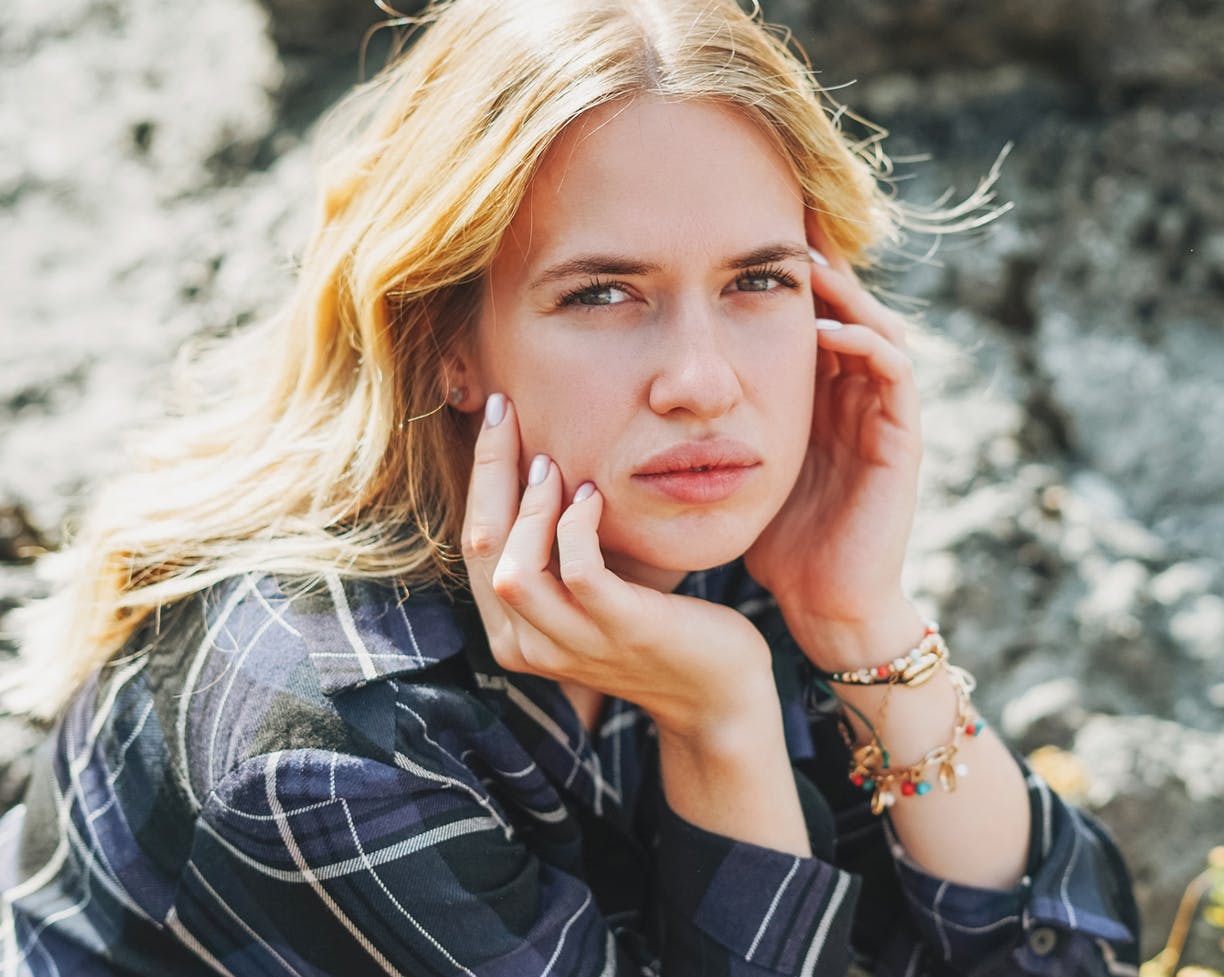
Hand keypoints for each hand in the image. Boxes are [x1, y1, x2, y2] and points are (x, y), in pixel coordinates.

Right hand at [460, 394, 774, 741]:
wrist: (715, 694)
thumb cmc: (653, 627)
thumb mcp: (587, 593)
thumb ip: (553, 554)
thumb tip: (534, 466)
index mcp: (511, 632)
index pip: (473, 544)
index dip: (479, 476)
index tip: (495, 417)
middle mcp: (527, 646)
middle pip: (482, 547)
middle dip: (490, 469)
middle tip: (506, 411)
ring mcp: (573, 644)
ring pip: (515, 569)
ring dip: (531, 506)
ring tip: (554, 465)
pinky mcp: (622, 631)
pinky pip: (579, 572)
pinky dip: (577, 525)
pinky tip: (591, 496)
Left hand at [744, 219, 923, 667]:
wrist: (824, 604)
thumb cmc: (773, 543)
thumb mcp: (733, 471)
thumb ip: (707, 431)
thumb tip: (641, 399)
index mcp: (814, 401)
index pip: (804, 321)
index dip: (779, 282)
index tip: (739, 241)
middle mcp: (851, 398)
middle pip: (844, 310)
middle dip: (817, 269)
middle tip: (783, 224)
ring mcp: (881, 417)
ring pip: (874, 327)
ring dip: (844, 293)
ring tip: (803, 263)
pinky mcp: (902, 441)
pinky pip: (894, 374)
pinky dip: (864, 344)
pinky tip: (824, 330)